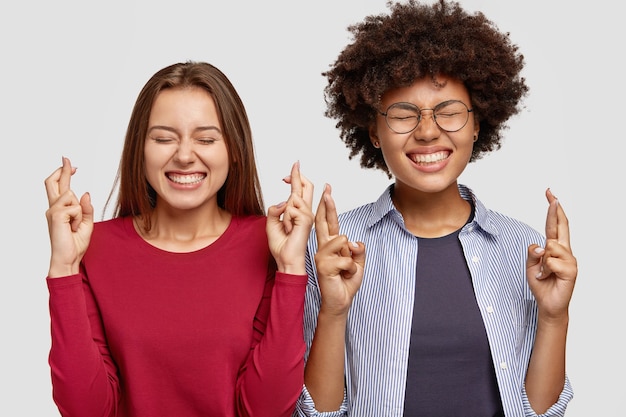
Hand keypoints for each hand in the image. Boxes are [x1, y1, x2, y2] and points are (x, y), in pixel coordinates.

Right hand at [45, 157, 93, 276]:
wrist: (69, 259)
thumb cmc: (75, 244)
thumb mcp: (87, 224)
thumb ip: (87, 208)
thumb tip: (86, 193)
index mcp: (60, 209)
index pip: (59, 187)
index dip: (64, 173)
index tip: (71, 164)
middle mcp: (53, 208)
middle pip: (53, 182)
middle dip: (62, 170)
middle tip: (67, 159)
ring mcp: (52, 211)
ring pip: (71, 195)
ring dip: (80, 211)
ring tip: (76, 226)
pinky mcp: (55, 216)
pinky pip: (74, 207)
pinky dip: (79, 217)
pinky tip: (73, 228)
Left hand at [266, 161, 314, 274]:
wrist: (286, 260)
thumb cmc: (281, 245)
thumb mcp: (271, 223)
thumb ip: (275, 210)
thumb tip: (283, 201)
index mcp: (298, 212)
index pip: (299, 191)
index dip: (295, 178)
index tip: (290, 171)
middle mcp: (305, 212)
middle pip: (305, 186)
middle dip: (298, 175)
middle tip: (295, 163)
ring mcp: (307, 215)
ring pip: (293, 197)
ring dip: (284, 212)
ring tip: (286, 228)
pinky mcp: (306, 220)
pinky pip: (290, 209)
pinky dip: (285, 219)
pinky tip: (289, 230)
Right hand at [314, 184, 364, 315]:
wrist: (340, 301)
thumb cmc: (346, 281)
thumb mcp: (358, 263)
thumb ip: (358, 250)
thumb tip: (353, 241)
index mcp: (331, 245)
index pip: (329, 222)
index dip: (328, 207)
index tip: (327, 191)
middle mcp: (323, 248)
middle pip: (324, 222)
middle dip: (327, 205)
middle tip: (326, 189)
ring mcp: (321, 256)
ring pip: (342, 240)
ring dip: (351, 258)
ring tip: (346, 270)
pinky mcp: (323, 266)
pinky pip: (346, 259)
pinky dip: (351, 269)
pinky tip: (345, 276)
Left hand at [526, 189, 576, 319]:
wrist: (548, 304)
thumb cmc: (541, 283)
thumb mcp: (530, 265)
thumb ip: (532, 253)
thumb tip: (541, 246)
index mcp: (554, 247)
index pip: (554, 225)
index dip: (552, 210)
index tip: (551, 194)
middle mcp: (564, 251)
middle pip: (561, 226)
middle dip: (555, 210)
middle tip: (553, 196)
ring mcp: (570, 260)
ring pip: (550, 246)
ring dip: (541, 261)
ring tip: (543, 272)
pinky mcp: (571, 270)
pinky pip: (550, 261)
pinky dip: (544, 269)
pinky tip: (548, 276)